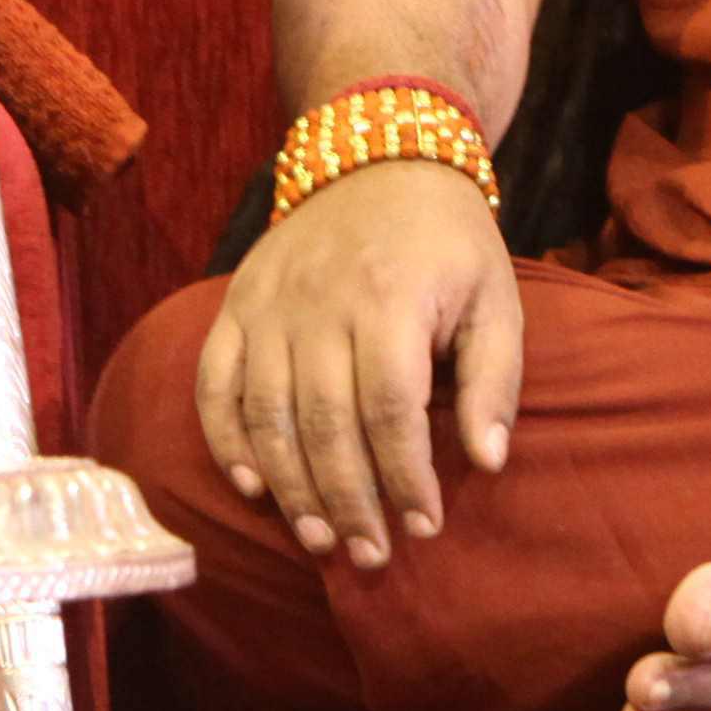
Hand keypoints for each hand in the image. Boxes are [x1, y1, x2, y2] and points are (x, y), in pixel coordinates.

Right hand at [189, 158, 522, 567]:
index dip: (405, 476)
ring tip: (320, 538)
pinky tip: (253, 488)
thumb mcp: (495, 297)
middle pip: (324, 423)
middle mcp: (319, 304)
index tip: (425, 525)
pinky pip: (215, 384)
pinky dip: (227, 440)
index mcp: (389, 300)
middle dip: (348, 500)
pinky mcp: (237, 306)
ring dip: (291, 486)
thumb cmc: (448, 242)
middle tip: (371, 555)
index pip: (390, 409)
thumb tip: (488, 462)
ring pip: (266, 414)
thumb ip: (493, 381)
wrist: (379, 156)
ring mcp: (269, 305)